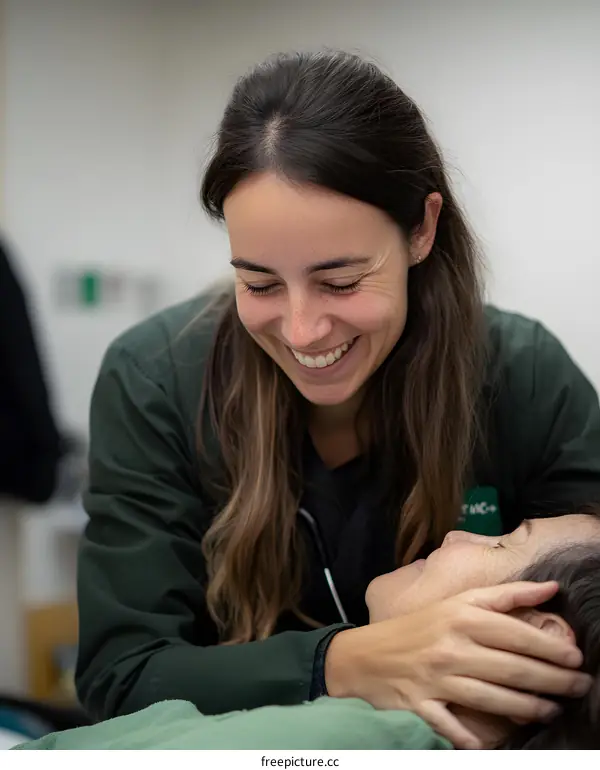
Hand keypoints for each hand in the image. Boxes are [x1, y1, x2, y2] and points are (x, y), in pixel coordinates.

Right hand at [324, 581, 590, 748]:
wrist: (364, 654)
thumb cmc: (419, 626)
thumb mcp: (458, 601)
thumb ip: (505, 595)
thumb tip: (551, 588)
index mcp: (460, 616)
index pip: (515, 633)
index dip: (550, 647)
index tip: (576, 658)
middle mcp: (451, 646)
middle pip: (511, 667)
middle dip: (552, 680)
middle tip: (579, 687)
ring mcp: (436, 678)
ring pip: (492, 698)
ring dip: (528, 708)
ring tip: (553, 710)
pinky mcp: (422, 705)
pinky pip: (452, 726)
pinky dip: (471, 739)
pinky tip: (495, 745)